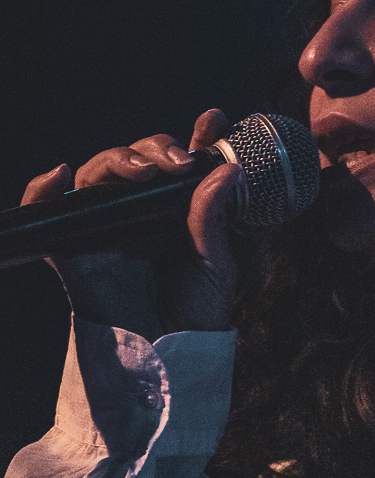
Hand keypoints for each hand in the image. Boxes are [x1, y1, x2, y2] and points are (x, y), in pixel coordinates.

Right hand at [21, 109, 241, 340]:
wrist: (164, 356)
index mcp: (177, 207)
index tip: (212, 121)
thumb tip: (228, 172)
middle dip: (156, 149)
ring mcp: (104, 224)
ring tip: (143, 172)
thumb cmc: (195, 311)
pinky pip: (48, 212)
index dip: (196, 136)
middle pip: (137, 158)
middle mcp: (140, 209)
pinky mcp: (71, 247)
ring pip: (97, 173)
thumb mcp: (215, 264)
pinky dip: (42, 190)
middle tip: (179, 164)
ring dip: (117, 160)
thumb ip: (213, 219)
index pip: (182, 161)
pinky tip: (56, 176)